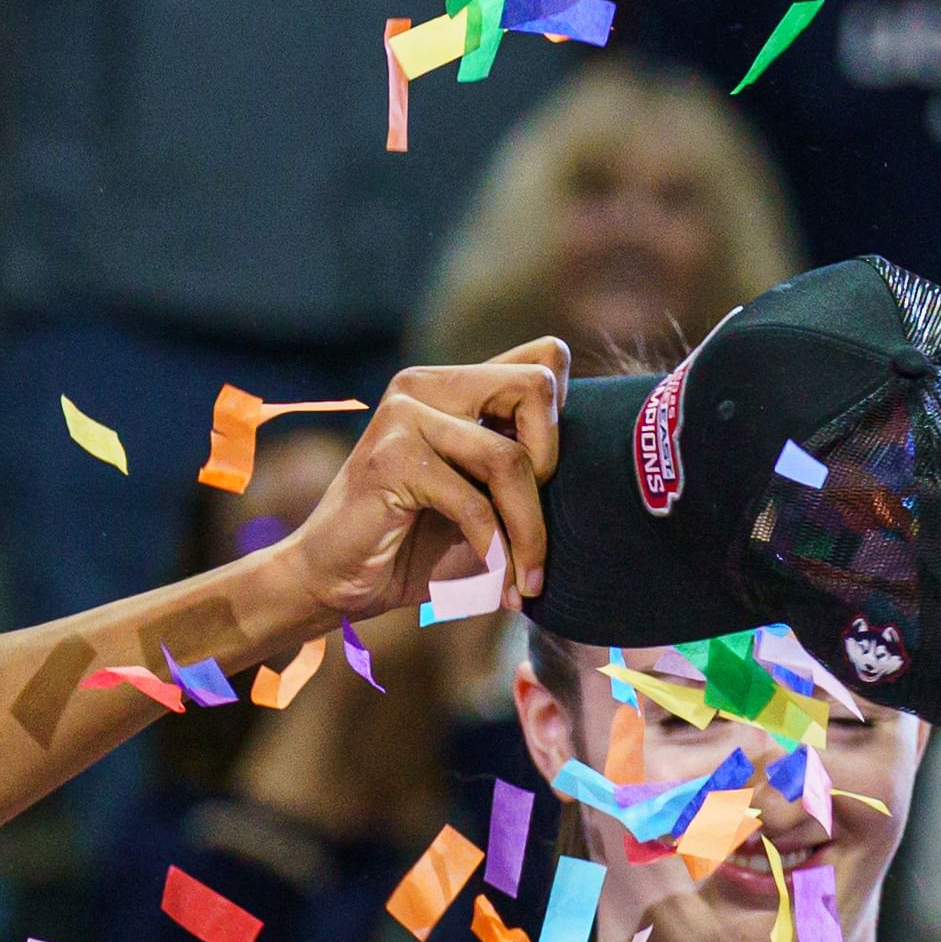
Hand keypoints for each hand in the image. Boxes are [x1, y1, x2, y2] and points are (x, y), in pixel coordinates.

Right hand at [270, 344, 569, 631]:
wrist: (337, 581)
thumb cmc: (417, 545)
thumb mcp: (485, 501)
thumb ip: (525, 471)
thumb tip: (602, 464)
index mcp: (456, 385)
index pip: (545, 356)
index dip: (565, 414)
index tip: (554, 480)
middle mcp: (428, 384)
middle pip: (538, 386)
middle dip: (554, 462)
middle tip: (539, 525)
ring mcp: (405, 414)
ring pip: (509, 458)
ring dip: (530, 532)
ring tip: (526, 579)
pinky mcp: (390, 457)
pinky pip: (474, 503)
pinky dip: (497, 552)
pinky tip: (499, 586)